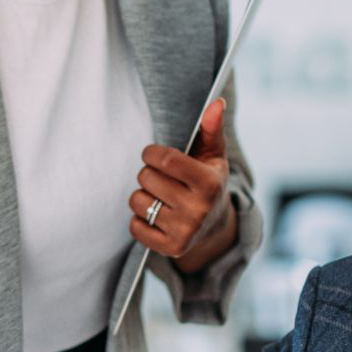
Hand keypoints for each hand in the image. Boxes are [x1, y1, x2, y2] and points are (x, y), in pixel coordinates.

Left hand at [127, 98, 237, 271]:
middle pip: (146, 178)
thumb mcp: (213, 155)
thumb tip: (216, 103)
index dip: (151, 153)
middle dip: (149, 174)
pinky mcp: (171, 248)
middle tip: (163, 179)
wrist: (215, 227)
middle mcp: (199, 210)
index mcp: (209, 183)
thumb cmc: (208, 181)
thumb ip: (211, 128)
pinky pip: (135, 227)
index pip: (164, 160)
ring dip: (143, 196)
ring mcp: (185, 231)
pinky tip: (157, 216)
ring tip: (161, 197)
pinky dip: (140, 219)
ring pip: (137, 201)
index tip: (153, 155)